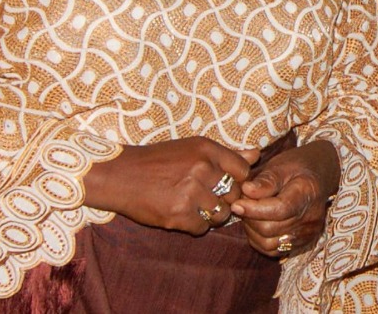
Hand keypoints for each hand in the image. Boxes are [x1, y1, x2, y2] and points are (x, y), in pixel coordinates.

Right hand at [82, 137, 257, 234]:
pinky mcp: (179, 215)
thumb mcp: (190, 148)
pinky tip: (180, 213)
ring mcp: (190, 193)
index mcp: (205, 149)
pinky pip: (202, 228)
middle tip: (204, 196)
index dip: (237, 181)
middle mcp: (201, 169)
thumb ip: (226, 154)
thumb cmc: (156, 161)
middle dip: (224, 199)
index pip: (243, 171)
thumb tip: (256, 155)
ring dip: (210, 215)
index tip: (224, 184)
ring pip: (221, 214)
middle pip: (234, 194)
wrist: (121, 176)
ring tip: (191, 205)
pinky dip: (193, 225)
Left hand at [229, 139, 339, 257]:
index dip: (254, 209)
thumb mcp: (281, 165)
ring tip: (249, 213)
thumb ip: (265, 180)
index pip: (279, 209)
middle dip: (250, 218)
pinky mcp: (302, 243)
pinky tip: (256, 223)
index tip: (236, 203)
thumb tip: (246, 190)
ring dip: (252, 230)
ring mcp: (308, 233)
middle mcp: (311, 218)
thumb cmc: (296, 167)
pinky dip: (259, 240)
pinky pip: (273, 250)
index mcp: (307, 193)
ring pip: (269, 243)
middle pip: (271, 229)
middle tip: (241, 204)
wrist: (317, 177)